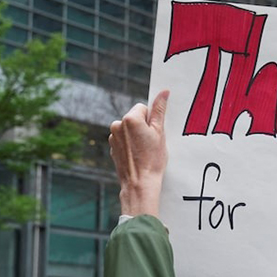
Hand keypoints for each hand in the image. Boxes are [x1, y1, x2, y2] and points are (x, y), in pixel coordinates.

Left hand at [108, 90, 169, 217]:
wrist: (139, 184)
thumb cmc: (152, 160)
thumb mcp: (160, 133)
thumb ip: (159, 110)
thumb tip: (164, 92)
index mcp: (129, 119)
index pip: (143, 108)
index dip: (152, 120)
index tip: (155, 133)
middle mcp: (117, 125)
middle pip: (135, 118)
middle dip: (143, 127)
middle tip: (152, 143)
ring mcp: (113, 138)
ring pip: (129, 130)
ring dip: (137, 136)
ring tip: (145, 151)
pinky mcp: (112, 148)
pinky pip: (124, 141)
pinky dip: (130, 145)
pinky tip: (138, 156)